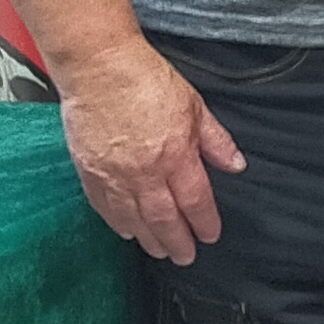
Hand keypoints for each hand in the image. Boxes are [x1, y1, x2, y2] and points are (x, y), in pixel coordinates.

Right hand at [60, 40, 243, 262]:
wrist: (98, 66)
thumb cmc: (145, 79)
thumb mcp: (195, 106)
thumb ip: (215, 140)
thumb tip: (235, 165)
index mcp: (175, 155)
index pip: (195, 201)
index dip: (204, 222)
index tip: (210, 235)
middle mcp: (144, 172)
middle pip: (164, 219)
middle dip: (177, 242)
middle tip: (185, 257)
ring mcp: (113, 174)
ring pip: (133, 219)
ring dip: (148, 239)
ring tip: (158, 251)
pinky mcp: (88, 170)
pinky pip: (103, 205)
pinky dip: (116, 222)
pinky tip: (126, 231)